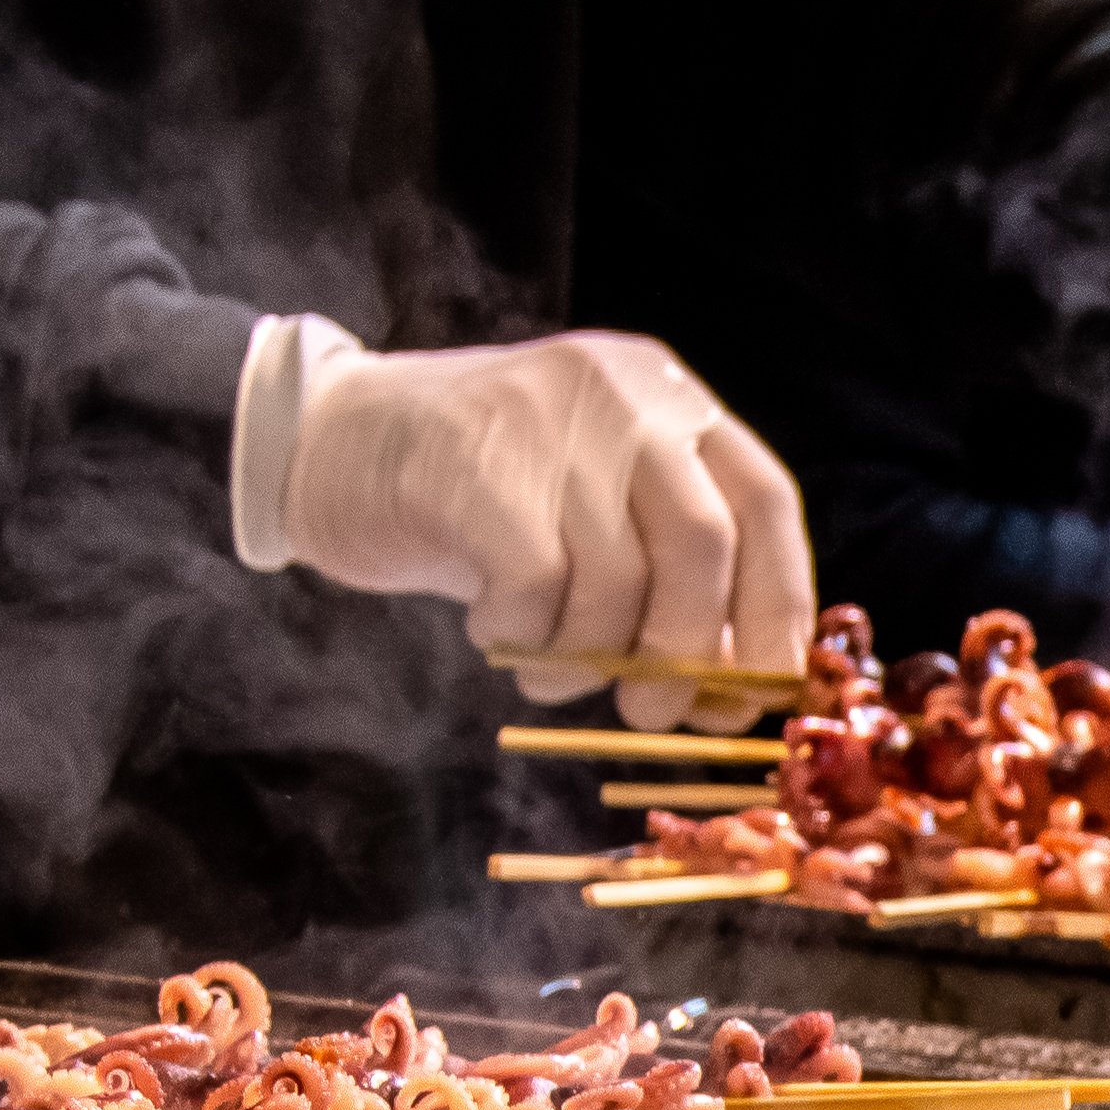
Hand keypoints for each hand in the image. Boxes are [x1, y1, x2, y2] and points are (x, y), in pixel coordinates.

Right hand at [278, 330, 815, 731]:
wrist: (330, 438)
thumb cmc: (478, 501)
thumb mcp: (592, 514)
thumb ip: (668, 575)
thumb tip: (740, 688)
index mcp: (670, 402)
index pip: (765, 505)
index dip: (779, 609)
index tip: (760, 691)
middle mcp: (625, 396)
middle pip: (705, 546)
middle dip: (688, 655)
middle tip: (648, 712)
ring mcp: (551, 420)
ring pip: (617, 579)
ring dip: (590, 658)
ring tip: (547, 669)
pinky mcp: (478, 463)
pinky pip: (536, 586)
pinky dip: (526, 638)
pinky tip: (496, 631)